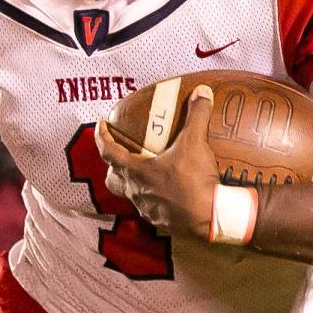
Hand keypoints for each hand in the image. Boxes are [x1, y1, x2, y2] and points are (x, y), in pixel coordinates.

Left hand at [95, 85, 218, 239]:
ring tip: (150, 172)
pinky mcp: (162, 221)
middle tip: (122, 154)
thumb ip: (197, 115)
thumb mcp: (196, 143)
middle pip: (113, 179)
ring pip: (132, 195)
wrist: (212, 219)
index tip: (101, 124)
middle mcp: (136, 192)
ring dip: (136, 183)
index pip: (109, 151)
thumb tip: (201, 91)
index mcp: (136, 171)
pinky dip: (156, 198)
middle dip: (113, 166)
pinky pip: (151, 208)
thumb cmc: (195, 181)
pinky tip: (170, 191)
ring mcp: (147, 209)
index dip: (101, 135)